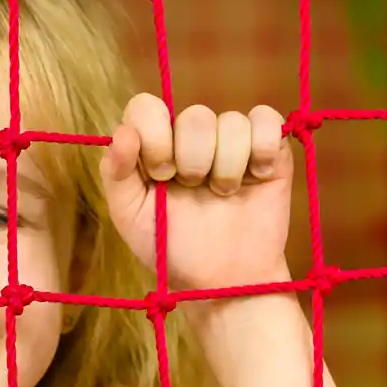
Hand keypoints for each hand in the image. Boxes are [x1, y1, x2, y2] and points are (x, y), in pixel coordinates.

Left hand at [100, 94, 293, 292]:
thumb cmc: (173, 249)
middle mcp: (191, 137)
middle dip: (193, 160)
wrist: (223, 281)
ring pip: (230, 121)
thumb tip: (123, 133)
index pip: (146, 106)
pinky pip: (267, 119)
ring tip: (224, 195)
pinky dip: (261, 150)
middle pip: (194, 115)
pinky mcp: (269, 148)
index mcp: (155, 145)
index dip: (154, 134)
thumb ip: (116, 174)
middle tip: (194, 191)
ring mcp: (231, 139)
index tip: (161, 174)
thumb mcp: (130, 218)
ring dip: (227, 167)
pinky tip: (256, 178)